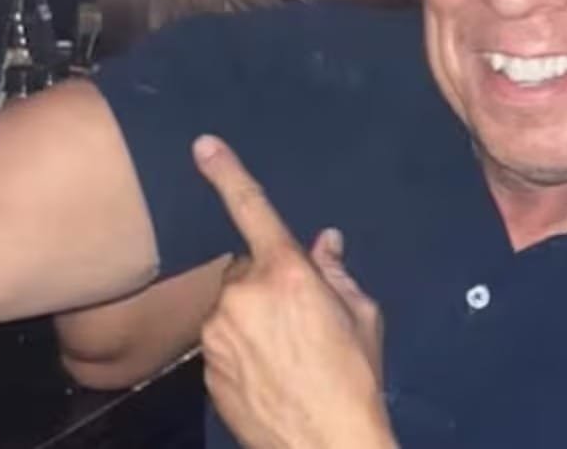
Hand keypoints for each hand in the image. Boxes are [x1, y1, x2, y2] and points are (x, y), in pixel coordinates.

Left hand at [194, 135, 394, 448]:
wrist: (322, 443)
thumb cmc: (354, 378)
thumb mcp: (363, 317)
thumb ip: (336, 273)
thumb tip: (325, 243)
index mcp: (287, 275)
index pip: (252, 211)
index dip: (227, 173)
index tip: (203, 146)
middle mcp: (242, 296)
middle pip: (247, 271)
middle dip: (268, 284)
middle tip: (301, 318)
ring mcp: (217, 333)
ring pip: (233, 308)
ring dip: (254, 318)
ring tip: (289, 353)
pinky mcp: (203, 366)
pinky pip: (222, 342)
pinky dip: (242, 349)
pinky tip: (271, 372)